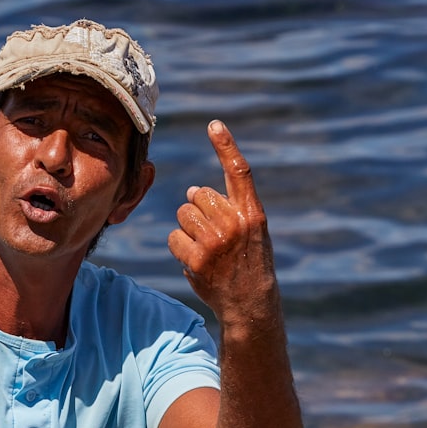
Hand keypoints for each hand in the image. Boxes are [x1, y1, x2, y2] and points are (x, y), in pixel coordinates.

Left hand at [168, 121, 280, 335]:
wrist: (249, 303)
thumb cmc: (247, 263)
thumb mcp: (249, 232)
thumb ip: (226, 208)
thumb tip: (190, 191)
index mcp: (252, 213)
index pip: (239, 172)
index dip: (226, 146)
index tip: (214, 124)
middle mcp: (235, 222)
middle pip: (197, 195)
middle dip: (197, 210)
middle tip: (213, 235)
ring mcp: (216, 240)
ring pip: (182, 214)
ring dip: (188, 230)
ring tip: (207, 250)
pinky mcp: (198, 258)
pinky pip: (174, 238)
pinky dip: (180, 249)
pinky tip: (197, 262)